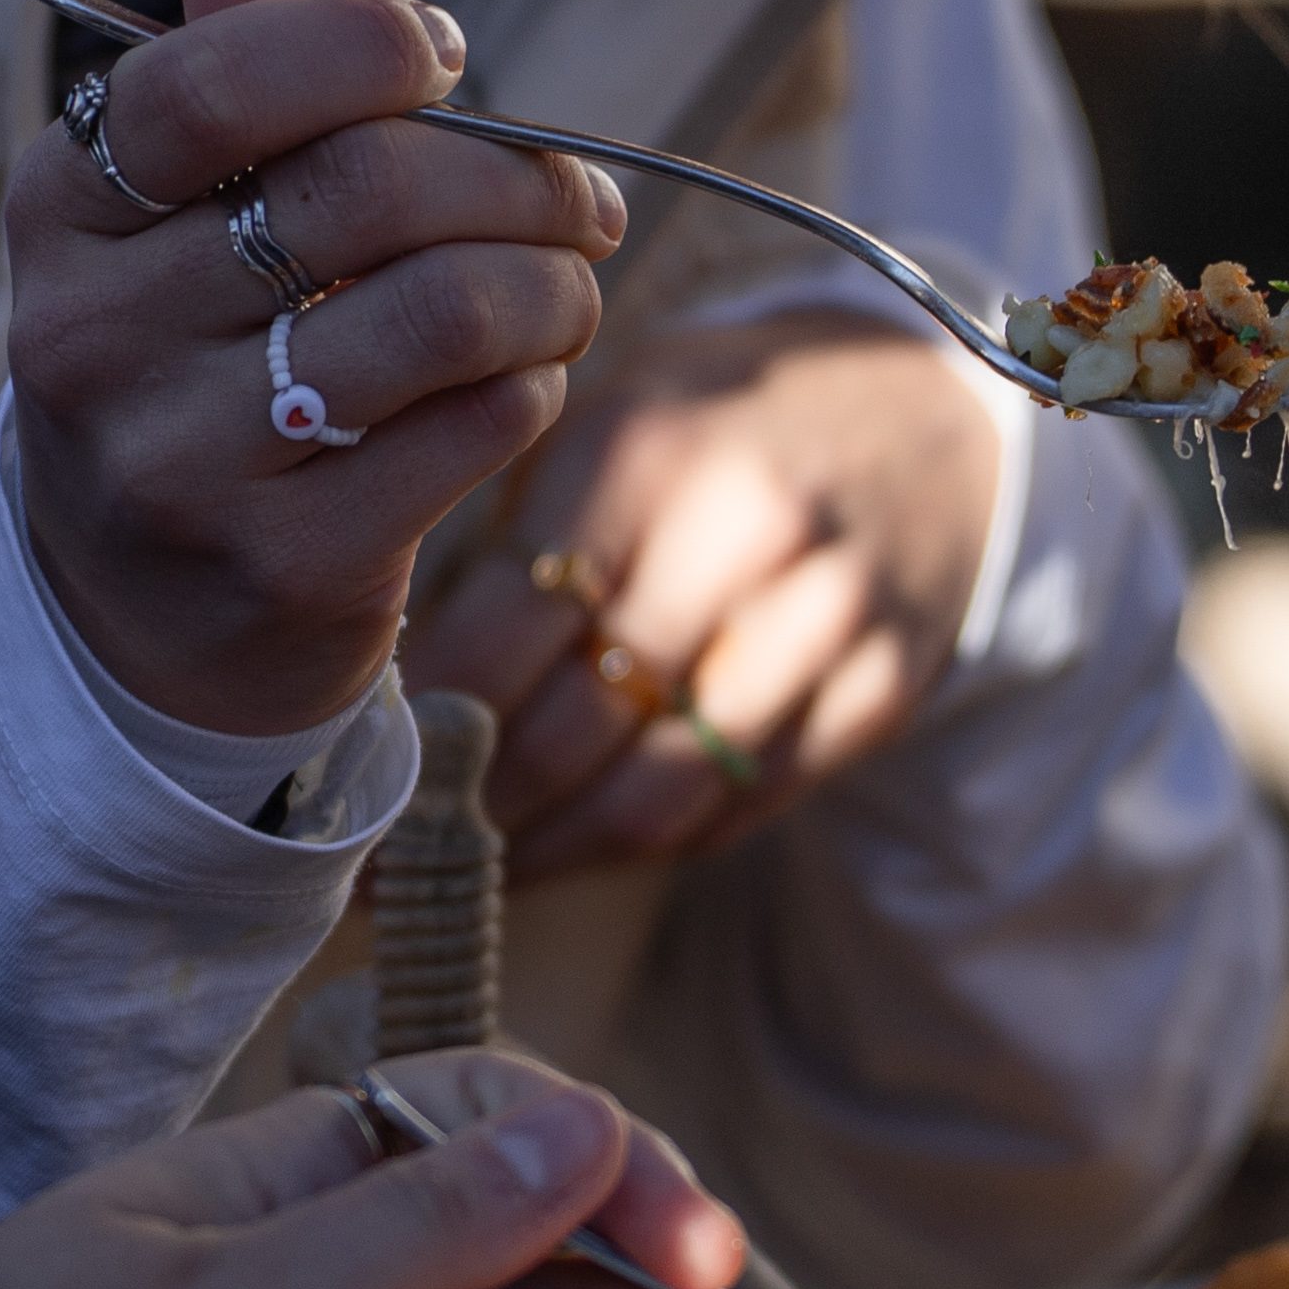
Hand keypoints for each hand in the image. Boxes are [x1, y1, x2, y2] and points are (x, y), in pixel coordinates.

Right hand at [9, 0, 623, 740]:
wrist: (141, 617)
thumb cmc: (193, 357)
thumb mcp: (180, 211)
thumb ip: (234, 53)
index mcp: (61, 211)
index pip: (213, 83)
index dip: (360, 45)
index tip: (441, 58)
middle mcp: (94, 335)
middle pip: (361, 191)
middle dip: (512, 175)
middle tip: (577, 196)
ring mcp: (179, 462)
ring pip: (438, 312)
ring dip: (548, 282)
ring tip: (569, 283)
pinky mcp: (279, 564)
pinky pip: (471, 428)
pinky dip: (532, 383)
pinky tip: (523, 377)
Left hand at [413, 309, 1011, 874]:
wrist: (927, 407)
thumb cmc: (723, 417)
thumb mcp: (611, 414)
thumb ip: (514, 527)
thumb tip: (399, 685)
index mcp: (643, 453)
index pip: (500, 634)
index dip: (421, 729)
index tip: (361, 780)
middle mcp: (742, 537)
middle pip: (570, 731)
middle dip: (468, 814)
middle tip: (392, 859)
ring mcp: (825, 623)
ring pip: (656, 797)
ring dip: (549, 856)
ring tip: (470, 880)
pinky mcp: (883, 690)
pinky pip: (740, 810)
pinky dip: (646, 846)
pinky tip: (578, 851)